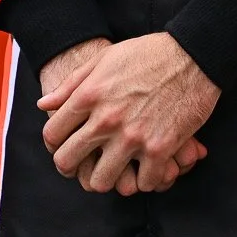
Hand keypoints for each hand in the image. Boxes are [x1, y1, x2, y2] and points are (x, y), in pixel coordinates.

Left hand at [40, 33, 219, 194]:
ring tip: (114, 170)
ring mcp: (133, 137)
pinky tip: (145, 169)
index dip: (53, 145)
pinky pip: (142, 182)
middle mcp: (106, 119)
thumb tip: (44, 105)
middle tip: (80, 166)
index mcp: (89, 96)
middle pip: (69, 161)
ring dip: (107, 178)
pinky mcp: (160, 148)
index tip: (62, 146)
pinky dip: (143, 179)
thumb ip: (71, 85)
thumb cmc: (147, 54)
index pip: (53, 134)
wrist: (193, 56)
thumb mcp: (103, 59)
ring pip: (102, 181)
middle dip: (70, 167)